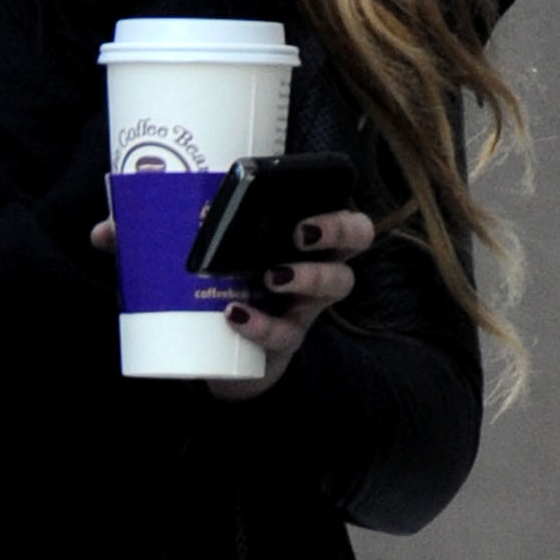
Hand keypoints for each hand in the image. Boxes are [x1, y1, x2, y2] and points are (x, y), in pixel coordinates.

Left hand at [208, 209, 374, 401]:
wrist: (227, 354)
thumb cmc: (234, 284)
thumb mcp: (230, 253)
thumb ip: (221, 228)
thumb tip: (200, 204)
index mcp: (308, 237)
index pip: (345, 213)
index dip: (340, 210)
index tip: (306, 209)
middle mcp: (321, 263)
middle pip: (358, 237)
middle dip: (338, 229)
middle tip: (301, 234)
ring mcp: (310, 302)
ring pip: (338, 283)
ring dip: (310, 276)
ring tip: (271, 276)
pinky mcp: (288, 337)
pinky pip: (285, 332)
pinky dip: (260, 323)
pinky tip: (235, 314)